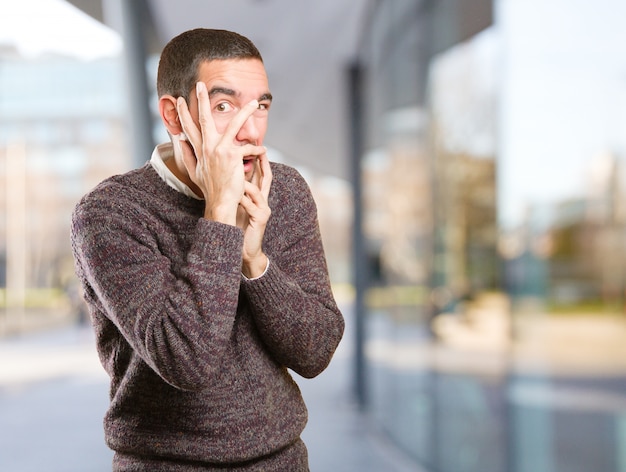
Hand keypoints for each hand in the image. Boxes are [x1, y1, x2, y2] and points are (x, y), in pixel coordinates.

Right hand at [176, 82, 265, 224]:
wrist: (220, 203)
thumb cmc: (210, 190)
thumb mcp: (195, 173)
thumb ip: (187, 156)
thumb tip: (179, 141)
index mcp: (199, 150)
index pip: (188, 128)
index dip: (182, 113)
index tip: (179, 100)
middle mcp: (208, 147)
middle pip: (203, 118)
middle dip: (202, 100)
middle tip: (200, 85)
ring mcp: (220, 150)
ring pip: (233, 125)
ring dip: (245, 112)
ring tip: (254, 102)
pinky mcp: (232, 157)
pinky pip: (248, 148)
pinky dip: (256, 150)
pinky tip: (263, 151)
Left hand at [239, 154, 272, 277]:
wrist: (242, 249)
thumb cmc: (238, 227)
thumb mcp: (238, 206)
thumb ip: (238, 191)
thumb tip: (230, 174)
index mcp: (258, 197)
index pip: (262, 175)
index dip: (260, 161)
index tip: (255, 147)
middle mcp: (264, 201)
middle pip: (266, 177)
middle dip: (263, 163)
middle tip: (258, 150)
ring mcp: (264, 209)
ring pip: (255, 190)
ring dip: (244, 183)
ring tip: (235, 178)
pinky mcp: (261, 218)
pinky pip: (250, 204)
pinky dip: (241, 199)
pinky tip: (235, 198)